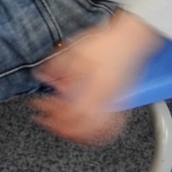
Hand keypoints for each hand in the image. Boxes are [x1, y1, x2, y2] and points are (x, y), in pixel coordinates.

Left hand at [35, 12, 161, 143]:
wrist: (133, 39)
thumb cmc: (109, 43)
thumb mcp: (77, 51)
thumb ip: (58, 67)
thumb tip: (42, 77)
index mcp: (95, 91)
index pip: (69, 114)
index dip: (51, 113)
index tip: (39, 105)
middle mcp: (107, 103)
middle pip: (82, 128)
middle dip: (60, 127)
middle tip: (46, 119)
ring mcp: (116, 105)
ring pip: (97, 132)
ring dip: (77, 132)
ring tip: (62, 126)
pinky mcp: (121, 103)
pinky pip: (111, 127)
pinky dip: (96, 132)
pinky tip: (87, 127)